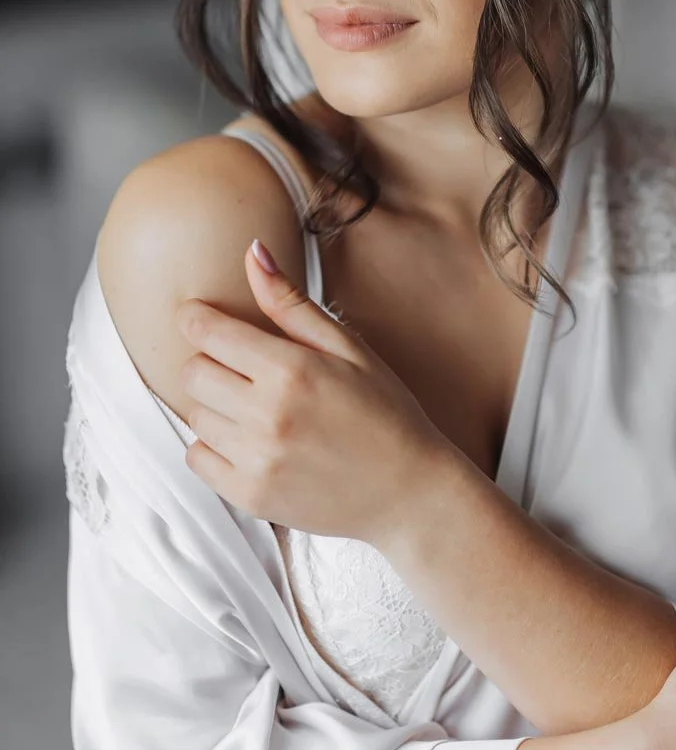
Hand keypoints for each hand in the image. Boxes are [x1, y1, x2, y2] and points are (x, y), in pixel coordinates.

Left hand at [174, 239, 446, 543]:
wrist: (409, 491)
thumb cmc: (384, 412)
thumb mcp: (347, 347)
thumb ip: (290, 303)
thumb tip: (252, 253)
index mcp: (292, 369)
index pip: (208, 332)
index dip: (197, 318)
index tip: (200, 316)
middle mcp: (268, 414)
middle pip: (192, 373)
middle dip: (209, 362)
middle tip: (240, 367)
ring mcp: (257, 460)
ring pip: (194, 416)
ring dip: (215, 405)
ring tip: (254, 407)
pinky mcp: (250, 496)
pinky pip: (197, 459)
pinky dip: (212, 447)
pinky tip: (249, 441)